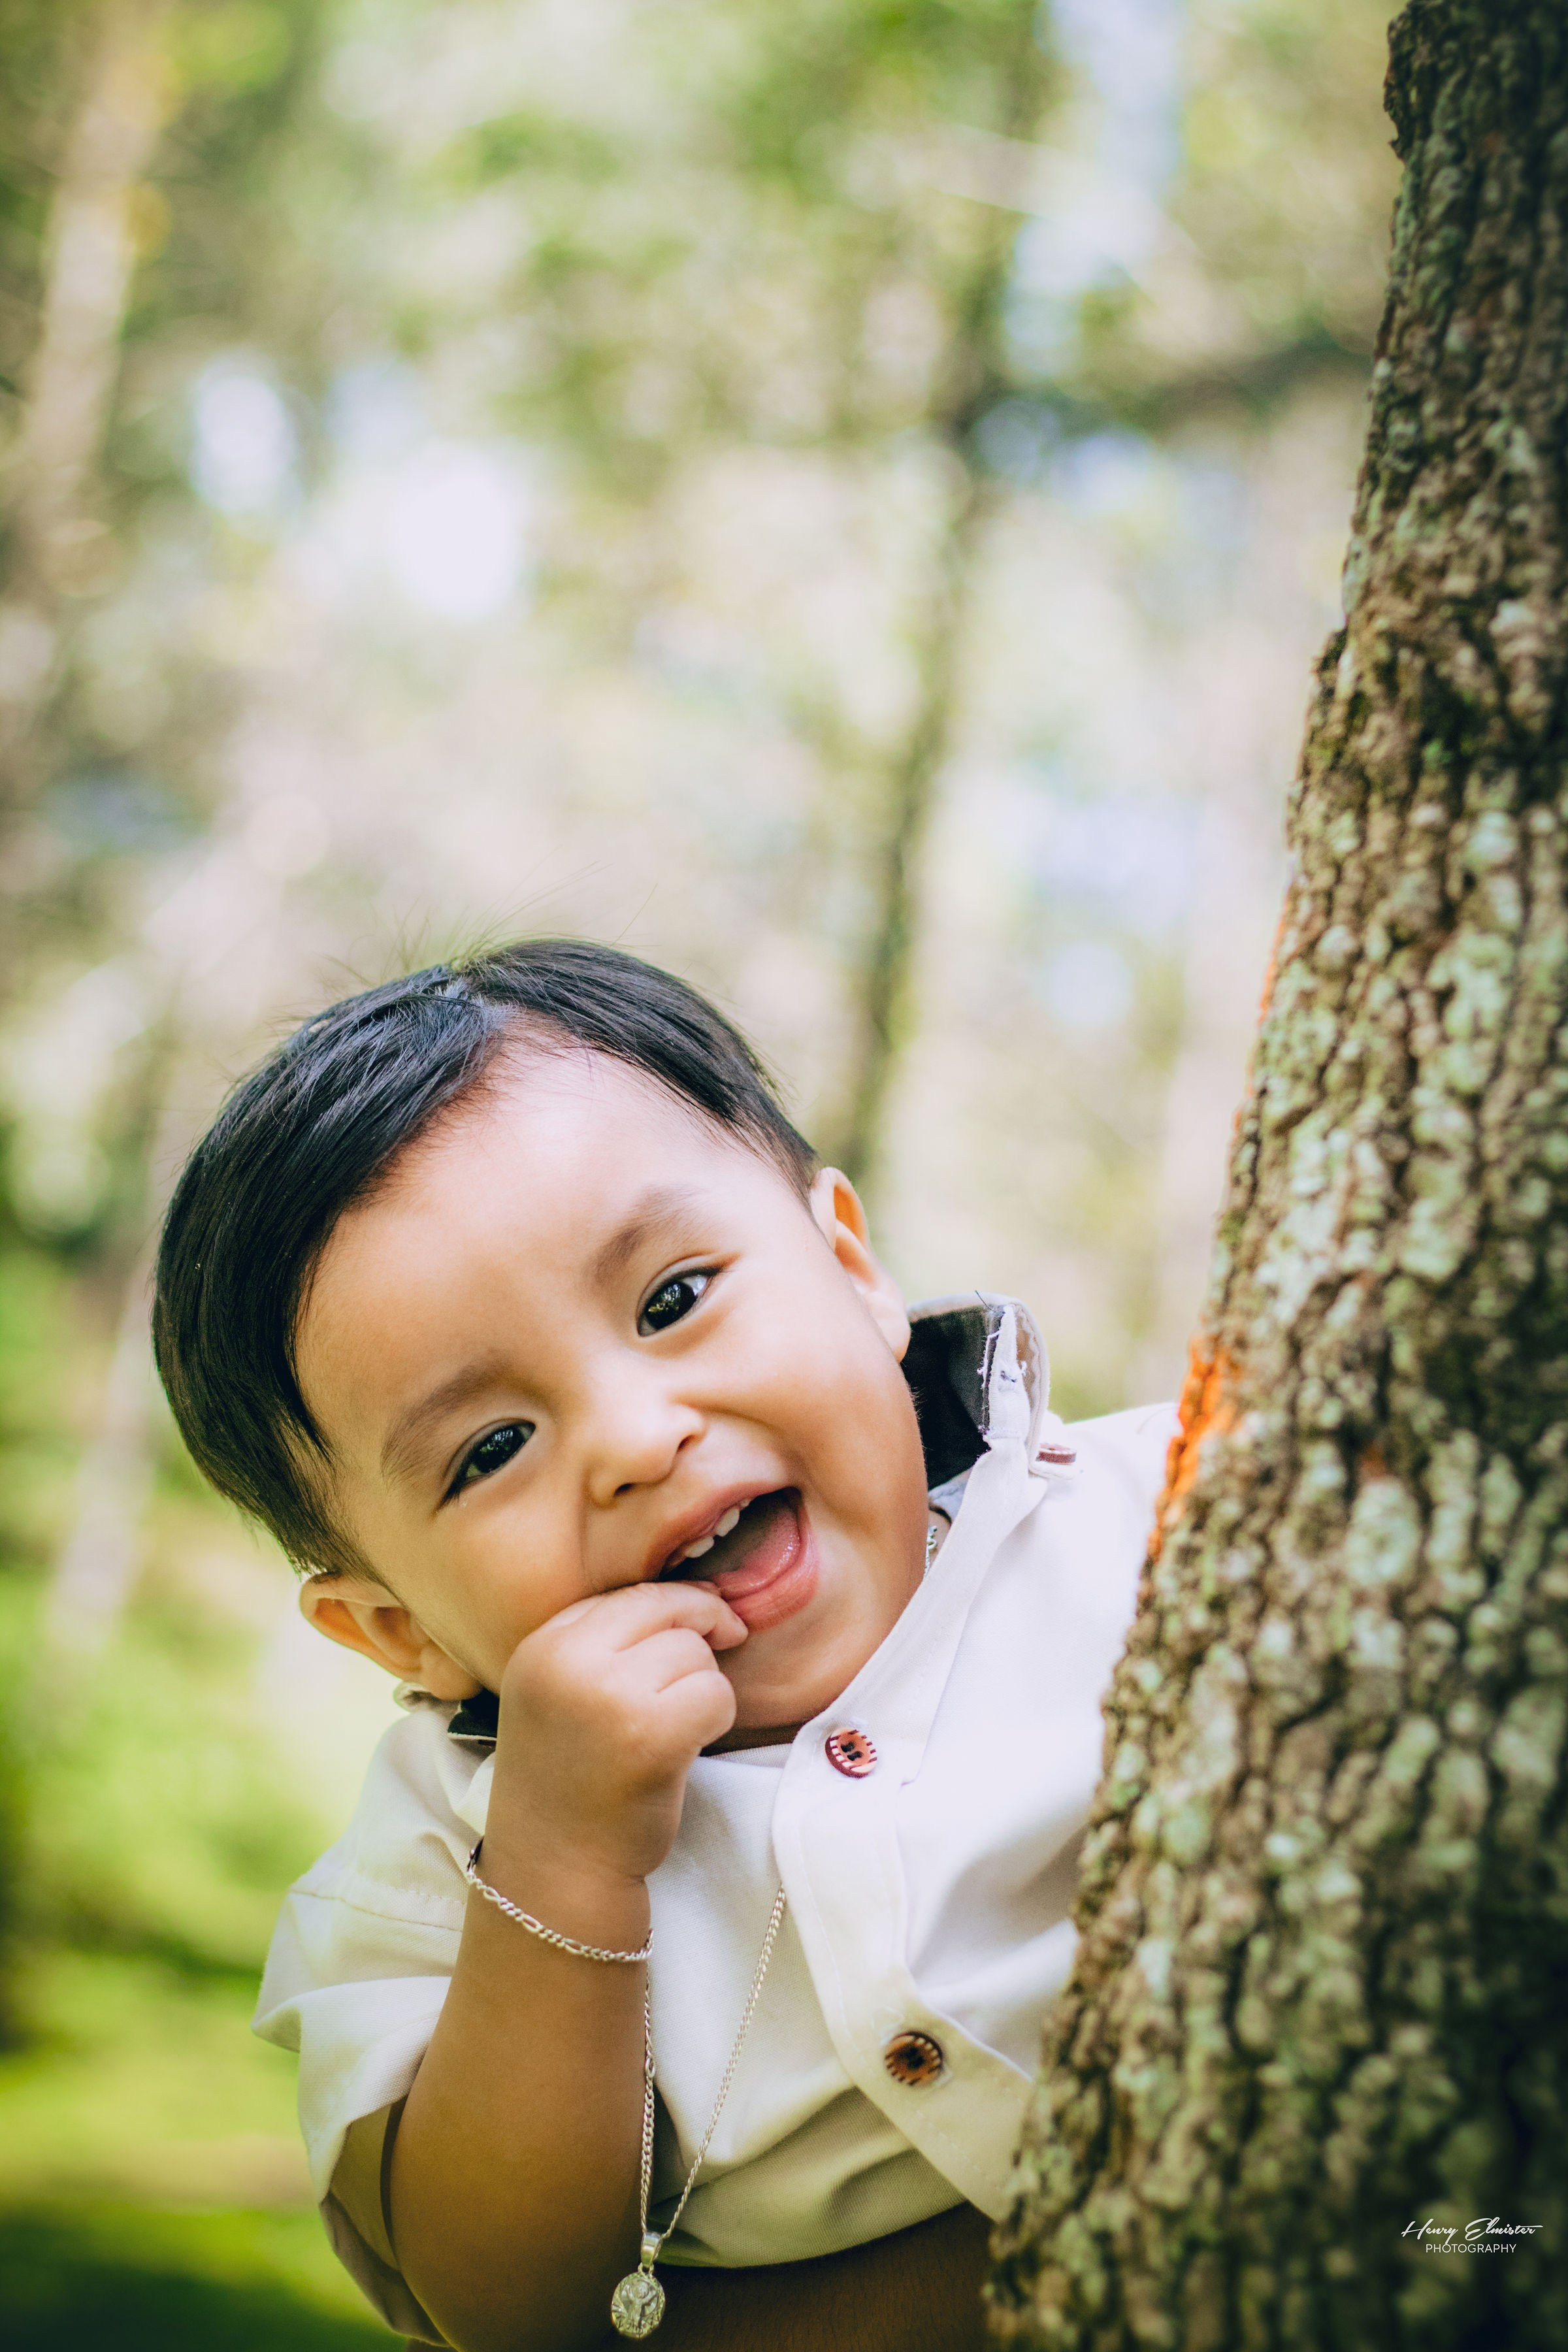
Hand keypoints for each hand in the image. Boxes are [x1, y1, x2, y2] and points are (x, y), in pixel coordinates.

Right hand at [486, 1580, 747, 1891]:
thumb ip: (603, 1644)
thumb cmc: (567, 1783)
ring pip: (696, 1653)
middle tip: (715, 1658)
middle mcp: (568, 1663)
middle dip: (701, 1632)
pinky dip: (716, 1718)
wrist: (556, 1870)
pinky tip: (688, 1746)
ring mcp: (609, 1696)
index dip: (675, 1605)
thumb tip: (695, 1601)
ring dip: (702, 1687)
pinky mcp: (652, 1735)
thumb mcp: (557, 1694)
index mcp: (541, 1647)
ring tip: (673, 1727)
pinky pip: (716, 1694)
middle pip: (666, 1610)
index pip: (627, 1595)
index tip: (702, 1624)